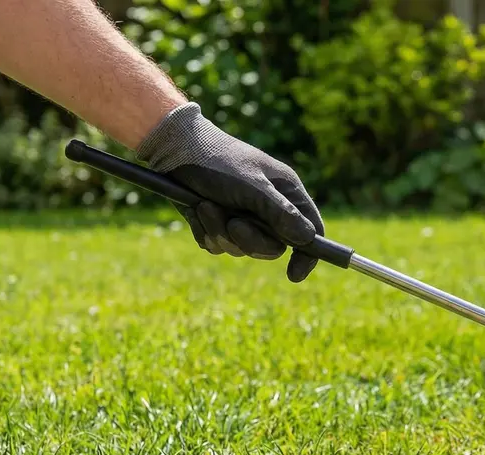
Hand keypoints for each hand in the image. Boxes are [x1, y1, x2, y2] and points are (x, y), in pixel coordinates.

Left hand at [135, 102, 322, 281]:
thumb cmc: (217, 161)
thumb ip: (280, 212)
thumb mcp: (252, 186)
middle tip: (233, 223)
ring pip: (240, 248)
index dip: (307, 254)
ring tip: (206, 205)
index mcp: (286, 193)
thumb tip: (307, 239)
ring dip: (220, 231)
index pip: (310, 230)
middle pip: (272, 247)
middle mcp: (268, 207)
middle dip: (249, 240)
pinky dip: (205, 231)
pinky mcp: (218, 223)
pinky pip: (217, 245)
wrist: (173, 149)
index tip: (294, 274)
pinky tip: (196, 210)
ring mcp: (243, 217)